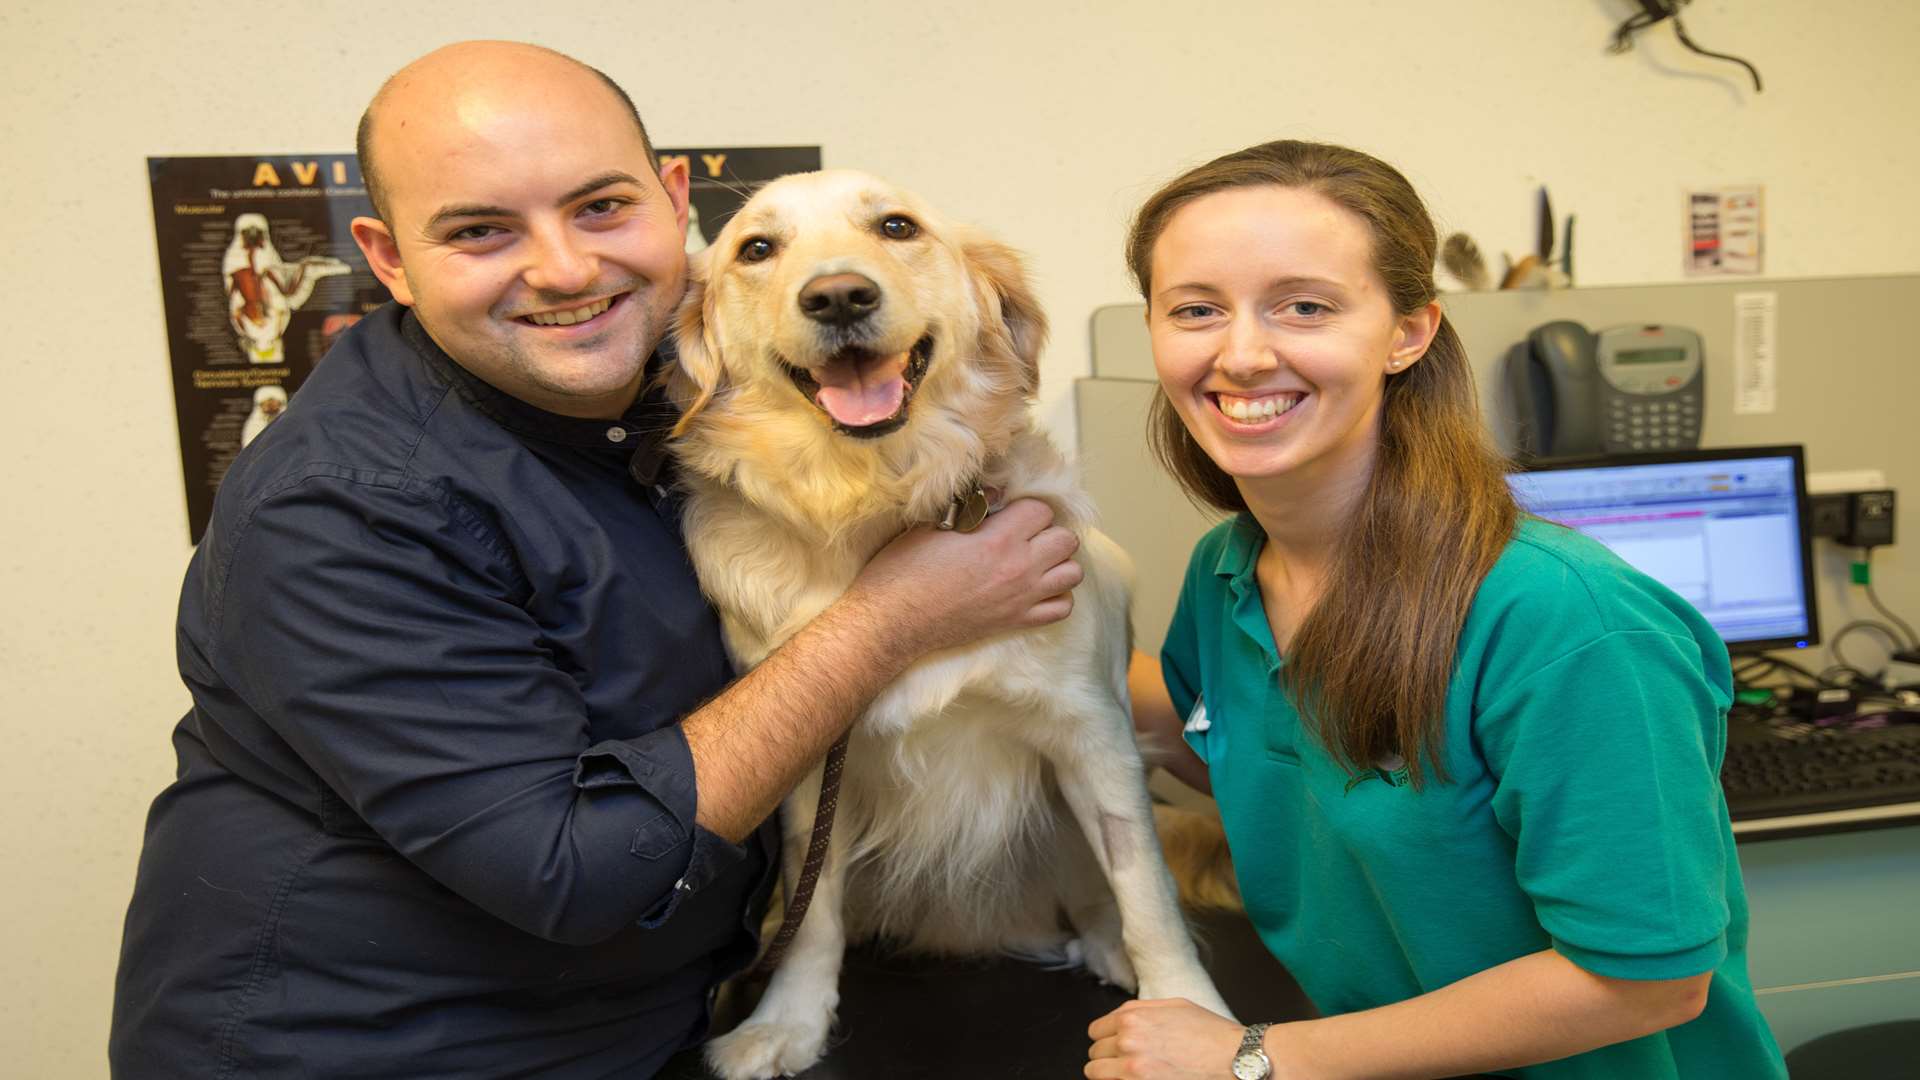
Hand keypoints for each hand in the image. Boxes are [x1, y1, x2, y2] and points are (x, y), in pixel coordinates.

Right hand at [847, 497, 1081, 658]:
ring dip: (1058, 563)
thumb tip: (997, 492)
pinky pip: (1061, 608)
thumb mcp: (932, 526)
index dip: (1028, 509)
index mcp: (998, 539)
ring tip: (1035, 560)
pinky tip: (1037, 589)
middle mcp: (1019, 568)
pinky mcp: (1016, 622)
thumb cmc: (905, 570)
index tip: (1011, 514)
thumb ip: (971, 508)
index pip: (1042, 511)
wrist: (893, 621)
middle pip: (1066, 540)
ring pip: (1072, 574)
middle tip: (1025, 535)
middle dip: (1049, 532)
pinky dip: (1056, 596)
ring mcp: (1021, 598)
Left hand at [1086, 998, 1244, 1078]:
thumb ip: (1143, 1010)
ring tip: (1132, 1075)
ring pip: (1096, 1074)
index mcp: (1133, 1017)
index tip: (1116, 1046)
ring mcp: (1132, 1071)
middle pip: (1095, 1054)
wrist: (1235, 1060)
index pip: (1096, 1031)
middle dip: (1110, 1058)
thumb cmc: (1212, 1036)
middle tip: (1128, 1062)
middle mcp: (1128, 1042)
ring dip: (1111, 1075)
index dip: (1108, 1039)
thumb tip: (1124, 1019)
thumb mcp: (1176, 1006)